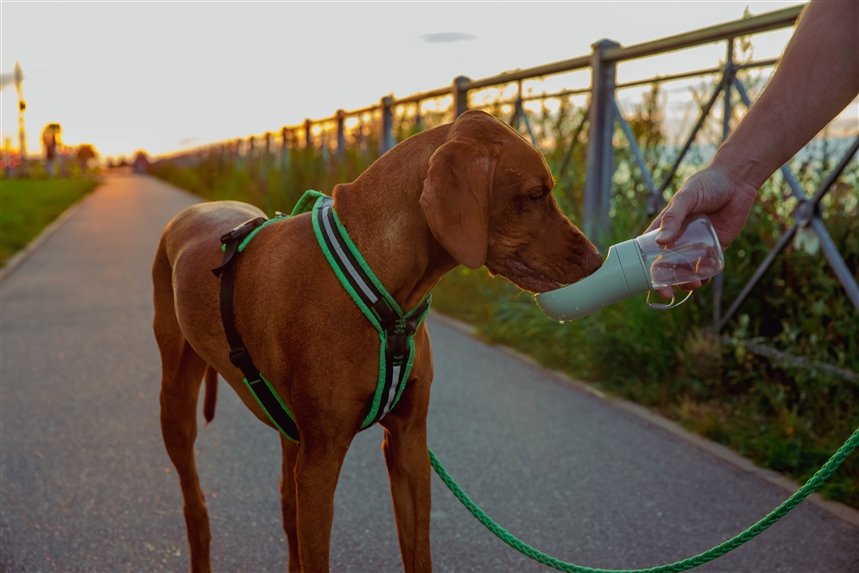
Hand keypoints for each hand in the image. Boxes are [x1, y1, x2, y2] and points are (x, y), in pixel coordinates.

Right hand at [645, 166, 757, 297]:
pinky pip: (707, 265)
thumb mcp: (686, 198)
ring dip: (686, 281)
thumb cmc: (707, 184)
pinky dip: (704, 274)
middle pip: (667, 265)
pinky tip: (705, 278)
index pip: (649, 250)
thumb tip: (661, 242)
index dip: (647, 268)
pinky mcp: (715, 246)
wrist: (737, 181)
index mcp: (665, 226)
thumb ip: (673, 218)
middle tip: (671, 292)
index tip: (650, 282)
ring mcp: (696, 243)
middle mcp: (678, 237)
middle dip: (667, 281)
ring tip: (693, 285)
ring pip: (686, 268)